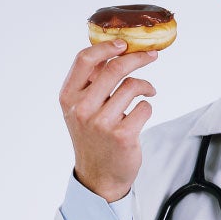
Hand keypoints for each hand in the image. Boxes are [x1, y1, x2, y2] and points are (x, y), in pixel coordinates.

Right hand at [58, 39, 158, 201]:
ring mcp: (101, 123)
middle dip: (138, 58)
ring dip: (146, 86)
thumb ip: (91, 82)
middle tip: (152, 56)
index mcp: (69, 97)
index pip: (84, 59)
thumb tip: (113, 49)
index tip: (124, 43)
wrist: (99, 176)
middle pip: (114, 68)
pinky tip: (142, 114)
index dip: (106, 46)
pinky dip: (147, 106)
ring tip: (148, 91)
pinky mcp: (122, 135)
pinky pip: (144, 107)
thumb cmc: (93, 137)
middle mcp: (82, 108)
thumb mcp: (81, 108)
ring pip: (132, 86)